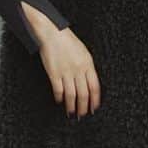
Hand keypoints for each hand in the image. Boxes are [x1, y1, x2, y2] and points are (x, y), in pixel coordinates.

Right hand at [20, 1, 100, 117]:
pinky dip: (60, 98)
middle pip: (84, 93)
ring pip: (72, 95)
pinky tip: (60, 102)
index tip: (94, 108)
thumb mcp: (84, 53)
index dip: (95, 100)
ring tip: (72, 113)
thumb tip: (90, 85)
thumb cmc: (68, 42)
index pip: (95, 87)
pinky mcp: (54, 73)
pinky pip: (59, 90)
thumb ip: (88, 68)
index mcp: (88, 64)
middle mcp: (78, 69)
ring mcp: (66, 72)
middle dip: (84, 107)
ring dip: (72, 106)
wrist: (52, 33)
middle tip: (83, 115)